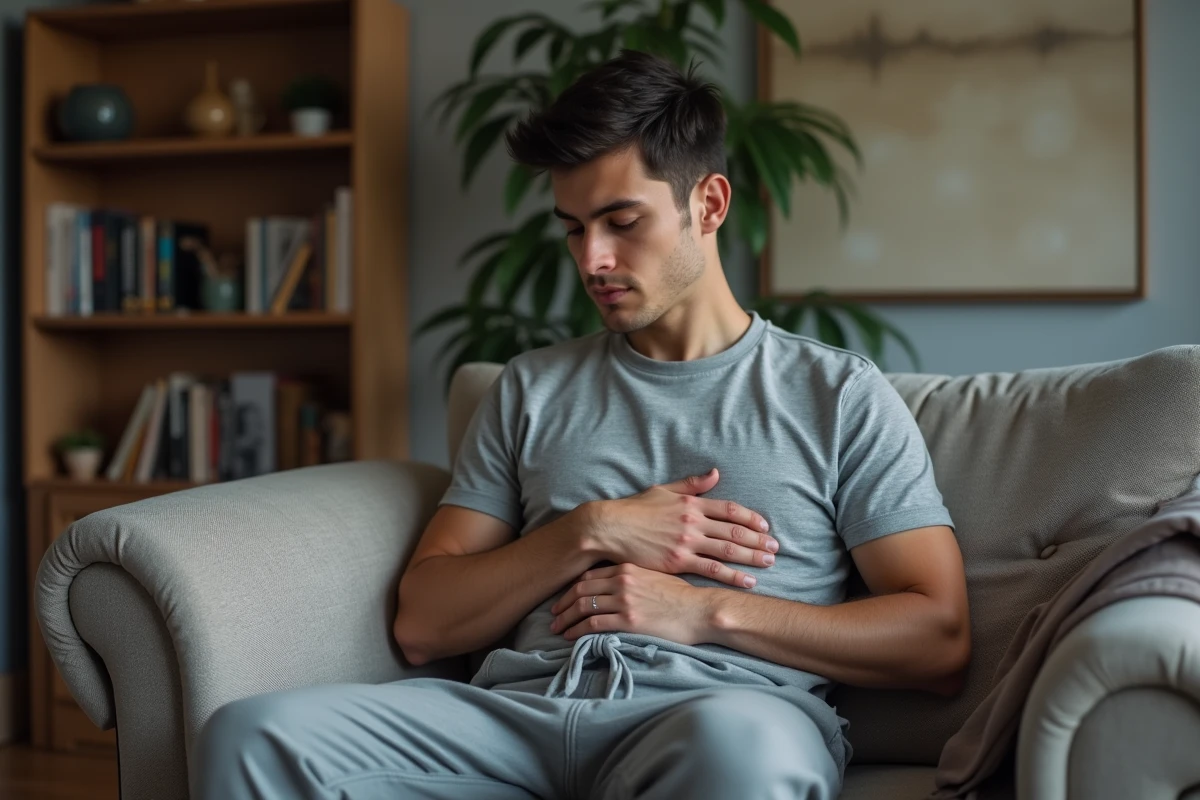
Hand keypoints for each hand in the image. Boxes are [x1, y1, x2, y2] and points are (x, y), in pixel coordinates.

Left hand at [549, 563, 713, 644]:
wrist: (700, 610)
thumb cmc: (682, 596)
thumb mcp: (656, 575)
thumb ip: (633, 576)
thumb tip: (616, 584)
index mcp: (627, 567)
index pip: (589, 575)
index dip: (572, 587)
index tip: (564, 598)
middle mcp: (622, 581)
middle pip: (580, 589)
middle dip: (563, 603)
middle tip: (553, 614)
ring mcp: (624, 600)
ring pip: (582, 606)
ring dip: (565, 619)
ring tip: (557, 628)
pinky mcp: (628, 620)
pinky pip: (593, 624)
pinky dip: (577, 630)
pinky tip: (571, 637)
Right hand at [585, 467, 776, 587]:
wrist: (610, 528)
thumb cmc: (634, 510)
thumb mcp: (663, 490)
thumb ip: (691, 485)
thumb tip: (715, 473)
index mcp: (691, 503)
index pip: (730, 509)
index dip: (751, 518)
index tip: (765, 526)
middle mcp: (693, 522)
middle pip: (734, 531)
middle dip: (758, 540)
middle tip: (776, 548)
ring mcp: (686, 542)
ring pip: (728, 550)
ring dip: (752, 557)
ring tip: (769, 562)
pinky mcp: (678, 561)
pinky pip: (712, 570)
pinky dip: (733, 576)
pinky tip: (748, 581)